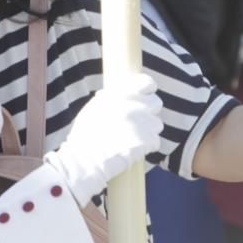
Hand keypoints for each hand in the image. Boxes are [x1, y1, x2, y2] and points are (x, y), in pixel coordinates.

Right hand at [45, 73, 162, 205]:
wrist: (85, 160)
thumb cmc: (85, 136)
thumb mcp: (94, 108)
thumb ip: (111, 99)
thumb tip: (123, 95)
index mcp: (119, 94)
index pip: (147, 82)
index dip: (147, 91)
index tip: (144, 97)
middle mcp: (133, 105)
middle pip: (156, 102)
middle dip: (148, 112)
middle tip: (137, 122)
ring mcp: (142, 122)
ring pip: (157, 123)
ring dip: (148, 131)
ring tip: (132, 138)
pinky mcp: (148, 140)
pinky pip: (156, 141)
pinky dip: (147, 146)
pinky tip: (133, 150)